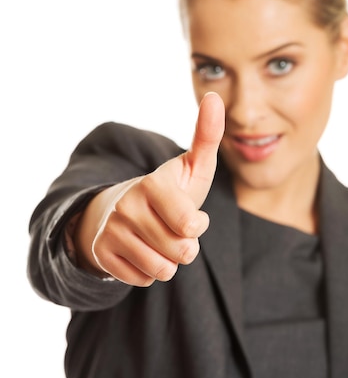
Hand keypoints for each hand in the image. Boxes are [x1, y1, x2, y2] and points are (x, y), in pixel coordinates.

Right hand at [74, 92, 224, 285]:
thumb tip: (216, 97)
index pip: (189, 226)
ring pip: (162, 270)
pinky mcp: (101, 254)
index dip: (197, 226)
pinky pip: (142, 280)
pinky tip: (141, 249)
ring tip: (158, 239)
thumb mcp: (191, 166)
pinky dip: (148, 270)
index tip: (191, 216)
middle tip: (173, 229)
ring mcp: (111, 231)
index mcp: (152, 184)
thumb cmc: (169, 190)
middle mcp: (127, 206)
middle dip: (185, 246)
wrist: (120, 208)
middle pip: (180, 252)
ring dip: (168, 260)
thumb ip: (208, 136)